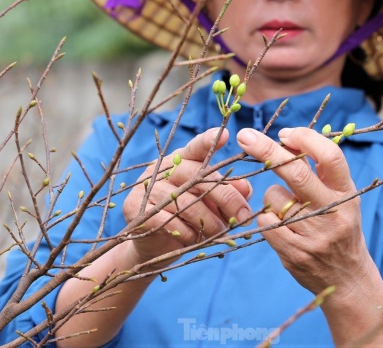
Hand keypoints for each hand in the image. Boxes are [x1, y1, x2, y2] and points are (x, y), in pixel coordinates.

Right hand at [123, 128, 251, 263]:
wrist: (155, 246)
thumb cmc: (188, 219)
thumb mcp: (211, 204)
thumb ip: (229, 193)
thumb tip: (245, 188)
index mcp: (181, 160)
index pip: (196, 147)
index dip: (209, 141)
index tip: (227, 135)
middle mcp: (163, 169)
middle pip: (198, 175)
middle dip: (226, 197)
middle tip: (244, 216)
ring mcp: (147, 187)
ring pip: (186, 202)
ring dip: (209, 221)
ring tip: (222, 232)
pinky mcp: (136, 209)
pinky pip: (169, 221)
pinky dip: (188, 232)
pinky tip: (195, 238)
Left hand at [236, 127, 368, 295]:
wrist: (347, 279)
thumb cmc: (337, 226)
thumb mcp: (341, 196)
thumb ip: (319, 170)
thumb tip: (284, 139)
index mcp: (346, 193)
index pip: (330, 156)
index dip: (305, 138)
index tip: (283, 133)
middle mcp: (333, 212)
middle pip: (296, 172)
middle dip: (266, 150)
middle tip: (245, 136)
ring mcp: (313, 234)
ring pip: (273, 196)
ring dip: (271, 197)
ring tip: (288, 211)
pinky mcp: (293, 252)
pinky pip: (264, 221)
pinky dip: (265, 219)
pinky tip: (280, 227)